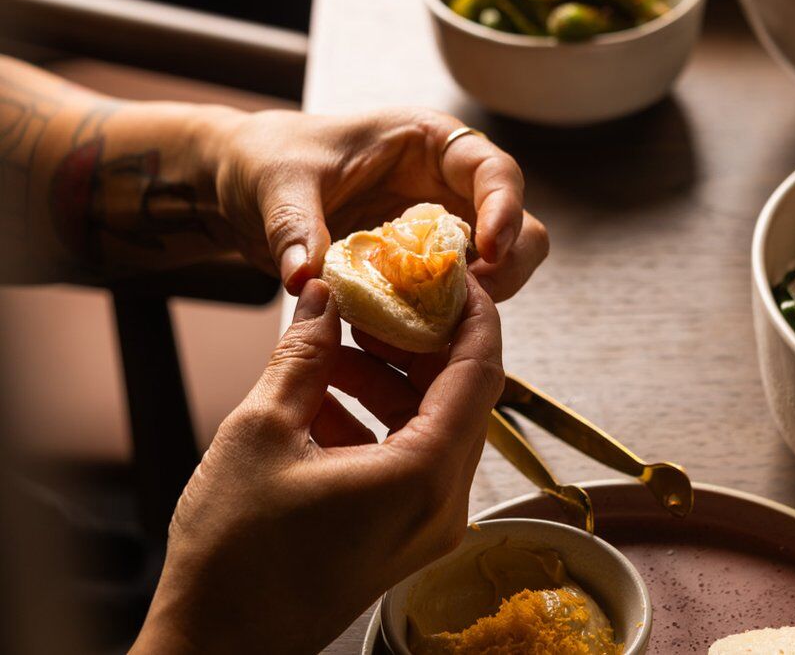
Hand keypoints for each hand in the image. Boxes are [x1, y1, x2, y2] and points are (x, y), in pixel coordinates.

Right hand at [131, 277, 503, 653]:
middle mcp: (442, 505)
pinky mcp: (402, 535)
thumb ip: (302, 354)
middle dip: (419, 342)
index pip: (480, 372)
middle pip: (458, 396)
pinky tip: (320, 398)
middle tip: (379, 302)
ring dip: (387, 380)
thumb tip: (323, 298)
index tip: (454, 276)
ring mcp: (426, 526)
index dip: (473, 315)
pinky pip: (407, 457)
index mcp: (424, 476)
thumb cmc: (234, 557)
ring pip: (429, 425)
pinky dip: (374, 419)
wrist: (214, 647)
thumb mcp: (261, 432)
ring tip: (331, 350)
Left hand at [209, 107, 548, 298]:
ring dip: (474, 301)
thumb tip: (306, 277)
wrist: (246, 187)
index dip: (504, 209)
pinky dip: (441, 320)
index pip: (495, 172)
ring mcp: (438, 233)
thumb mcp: (278, 184)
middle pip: (518, 229)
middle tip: (466, 298)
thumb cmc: (269, 160)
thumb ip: (295, 227)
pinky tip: (406, 333)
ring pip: (496, 272)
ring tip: (430, 322)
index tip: (488, 251)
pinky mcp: (419, 272)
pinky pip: (452, 300)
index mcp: (428, 144)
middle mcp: (446, 188)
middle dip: (505, 268)